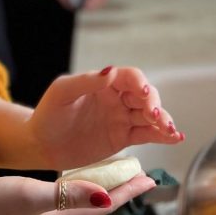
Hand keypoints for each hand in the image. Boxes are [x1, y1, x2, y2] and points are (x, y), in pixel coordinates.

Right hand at [0, 173, 155, 214]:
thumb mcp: (29, 194)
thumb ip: (67, 194)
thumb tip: (105, 194)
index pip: (103, 204)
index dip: (128, 191)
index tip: (150, 178)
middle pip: (96, 205)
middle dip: (120, 190)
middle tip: (140, 175)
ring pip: (80, 203)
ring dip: (100, 189)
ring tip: (115, 176)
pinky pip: (63, 202)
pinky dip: (77, 189)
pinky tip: (73, 183)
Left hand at [28, 67, 183, 169]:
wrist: (41, 144)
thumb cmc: (48, 113)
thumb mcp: (62, 92)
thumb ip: (86, 81)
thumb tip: (110, 71)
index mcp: (105, 82)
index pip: (131, 77)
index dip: (141, 83)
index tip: (144, 92)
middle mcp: (117, 98)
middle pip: (145, 96)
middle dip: (154, 104)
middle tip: (154, 116)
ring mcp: (122, 118)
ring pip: (150, 117)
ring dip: (163, 121)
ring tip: (172, 131)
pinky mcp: (122, 138)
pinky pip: (146, 135)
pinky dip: (161, 137)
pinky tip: (174, 139)